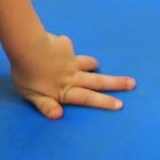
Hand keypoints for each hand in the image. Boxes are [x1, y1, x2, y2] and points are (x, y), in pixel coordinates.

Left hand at [10, 31, 134, 118]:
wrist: (27, 47)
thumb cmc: (26, 74)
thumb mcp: (32, 95)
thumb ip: (45, 106)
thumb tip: (59, 116)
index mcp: (66, 89)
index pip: (88, 98)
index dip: (104, 101)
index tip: (120, 104)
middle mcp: (73, 75)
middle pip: (98, 81)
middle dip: (116, 83)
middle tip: (132, 83)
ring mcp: (70, 59)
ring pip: (87, 62)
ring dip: (92, 64)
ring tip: (95, 64)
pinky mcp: (64, 45)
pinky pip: (66, 45)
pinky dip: (64, 46)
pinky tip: (56, 44)